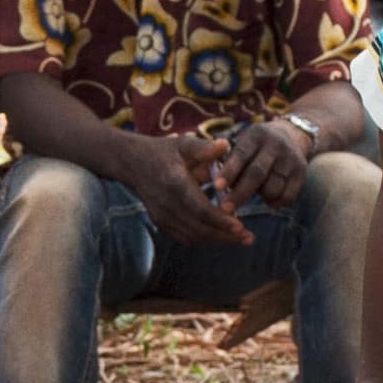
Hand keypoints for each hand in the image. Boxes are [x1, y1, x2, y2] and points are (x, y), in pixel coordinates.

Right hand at [112, 131, 252, 246]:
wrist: (133, 163)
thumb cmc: (164, 152)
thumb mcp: (184, 144)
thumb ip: (204, 147)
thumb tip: (225, 145)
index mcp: (174, 183)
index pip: (199, 208)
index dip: (219, 219)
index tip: (240, 225)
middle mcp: (166, 204)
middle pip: (199, 227)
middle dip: (225, 235)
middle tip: (249, 238)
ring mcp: (161, 216)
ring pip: (193, 235)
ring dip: (218, 239)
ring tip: (242, 238)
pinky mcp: (161, 223)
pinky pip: (185, 236)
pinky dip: (204, 238)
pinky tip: (222, 236)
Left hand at [216, 113, 311, 211]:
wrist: (292, 135)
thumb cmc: (256, 145)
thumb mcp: (244, 142)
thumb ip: (229, 158)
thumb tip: (216, 185)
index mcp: (256, 135)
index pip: (241, 154)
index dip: (229, 171)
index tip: (216, 187)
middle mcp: (275, 145)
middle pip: (257, 174)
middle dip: (240, 193)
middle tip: (226, 208)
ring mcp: (291, 158)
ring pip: (272, 188)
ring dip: (259, 197)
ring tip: (253, 194)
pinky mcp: (302, 172)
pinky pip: (287, 196)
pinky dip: (275, 202)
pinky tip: (268, 199)